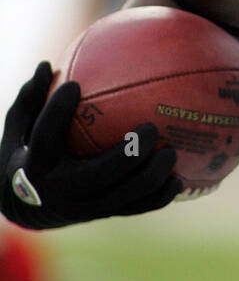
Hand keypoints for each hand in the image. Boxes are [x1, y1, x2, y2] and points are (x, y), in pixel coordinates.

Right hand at [1, 62, 180, 229]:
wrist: (28, 207)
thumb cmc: (26, 153)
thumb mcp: (18, 129)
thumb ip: (31, 100)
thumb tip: (46, 65)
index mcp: (37, 164)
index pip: (46, 136)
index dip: (58, 111)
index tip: (74, 85)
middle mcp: (62, 189)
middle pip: (99, 174)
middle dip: (129, 154)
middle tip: (152, 128)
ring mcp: (85, 207)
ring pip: (123, 197)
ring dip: (151, 177)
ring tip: (172, 153)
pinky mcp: (102, 214)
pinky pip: (135, 209)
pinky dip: (158, 197)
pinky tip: (178, 180)